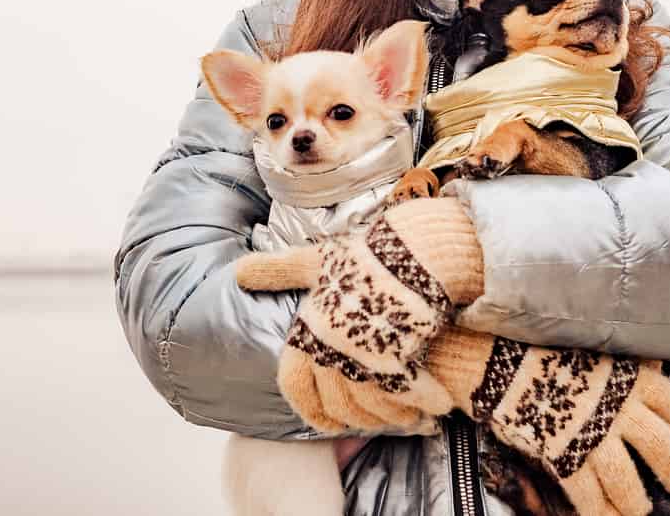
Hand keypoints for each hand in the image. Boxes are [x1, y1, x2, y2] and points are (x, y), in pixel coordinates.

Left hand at [235, 198, 485, 432]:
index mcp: (309, 327)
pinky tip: (430, 406)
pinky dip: (415, 403)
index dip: (309, 409)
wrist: (413, 248)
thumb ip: (280, 271)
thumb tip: (239, 274)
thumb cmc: (364, 254)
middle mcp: (331, 345)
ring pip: (368, 404)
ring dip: (388, 416)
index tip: (327, 421)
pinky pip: (400, 394)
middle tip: (372, 422)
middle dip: (356, 417)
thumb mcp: (317, 260)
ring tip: (406, 416)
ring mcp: (363, 352)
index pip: (295, 384)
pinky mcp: (398, 354)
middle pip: (337, 402)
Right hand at [426, 325, 669, 515]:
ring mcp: (594, 438)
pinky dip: (596, 512)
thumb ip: (621, 357)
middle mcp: (621, 411)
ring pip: (629, 483)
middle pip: (664, 450)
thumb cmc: (540, 343)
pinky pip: (589, 498)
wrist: (496, 353)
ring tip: (636, 508)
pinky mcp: (565, 459)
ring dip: (635, 501)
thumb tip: (646, 359)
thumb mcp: (591, 342)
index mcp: (631, 379)